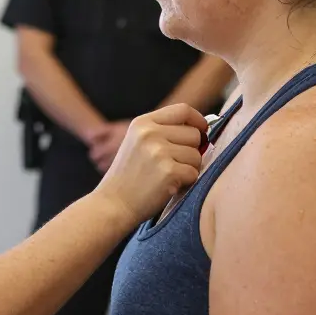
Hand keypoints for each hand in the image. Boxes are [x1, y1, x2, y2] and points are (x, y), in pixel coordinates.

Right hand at [91, 104, 208, 224]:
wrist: (113, 204)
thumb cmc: (129, 176)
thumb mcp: (138, 143)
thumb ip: (163, 132)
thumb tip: (202, 129)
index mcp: (142, 123)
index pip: (183, 110)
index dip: (198, 120)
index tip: (202, 131)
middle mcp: (150, 133)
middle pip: (194, 134)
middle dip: (191, 150)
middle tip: (174, 164)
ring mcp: (159, 152)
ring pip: (197, 155)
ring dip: (189, 168)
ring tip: (168, 176)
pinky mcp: (168, 172)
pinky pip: (194, 173)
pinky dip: (186, 182)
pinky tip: (168, 186)